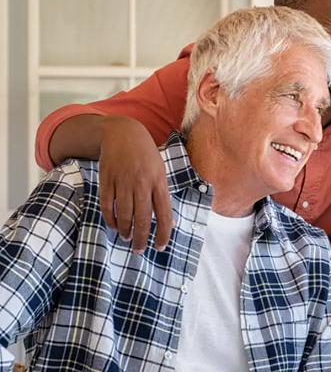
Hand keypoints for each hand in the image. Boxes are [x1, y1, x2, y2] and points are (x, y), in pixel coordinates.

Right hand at [99, 116, 173, 253]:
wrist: (123, 133)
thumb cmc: (146, 156)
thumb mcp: (160, 173)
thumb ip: (162, 197)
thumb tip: (169, 223)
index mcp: (159, 182)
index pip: (164, 213)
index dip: (163, 233)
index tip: (160, 247)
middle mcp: (142, 183)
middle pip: (143, 218)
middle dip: (141, 239)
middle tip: (139, 251)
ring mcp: (123, 182)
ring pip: (124, 214)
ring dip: (125, 230)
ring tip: (127, 238)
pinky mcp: (107, 180)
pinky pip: (107, 205)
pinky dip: (110, 219)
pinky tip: (114, 226)